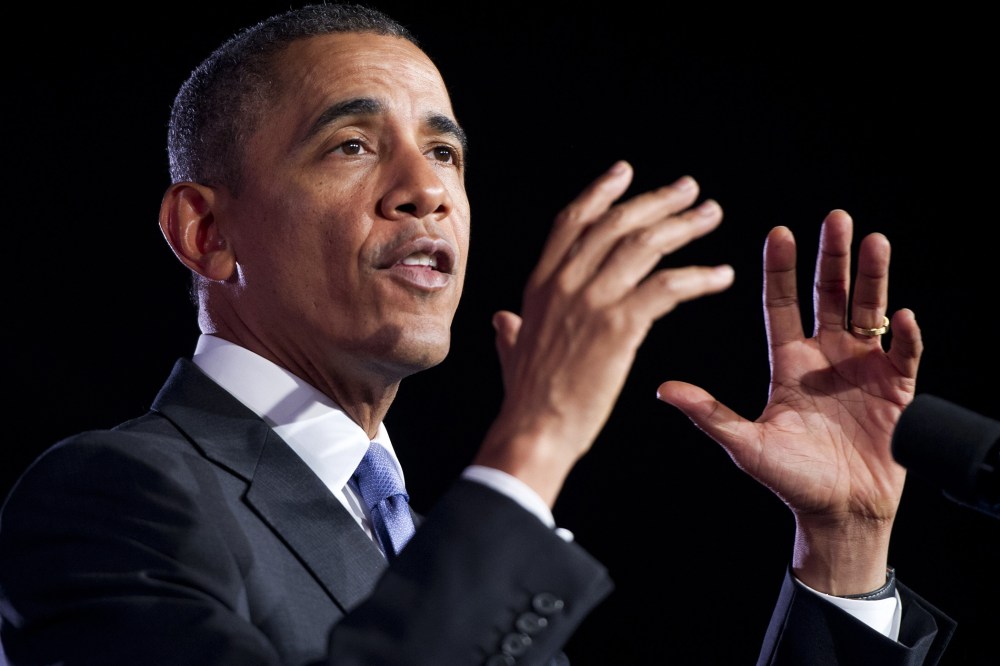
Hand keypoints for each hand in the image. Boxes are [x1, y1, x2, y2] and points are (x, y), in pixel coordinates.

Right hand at [474, 161, 734, 505]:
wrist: (535, 431)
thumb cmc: (527, 400)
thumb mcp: (513, 353)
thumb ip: (512, 331)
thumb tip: (503, 320)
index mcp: (541, 285)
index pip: (572, 223)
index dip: (600, 193)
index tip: (624, 172)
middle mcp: (565, 282)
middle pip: (616, 224)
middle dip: (656, 200)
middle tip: (689, 189)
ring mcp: (591, 300)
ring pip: (644, 245)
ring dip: (683, 225)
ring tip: (711, 214)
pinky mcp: (619, 325)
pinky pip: (668, 286)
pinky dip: (699, 277)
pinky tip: (722, 275)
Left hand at [657, 210, 922, 593]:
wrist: (838, 515)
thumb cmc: (790, 481)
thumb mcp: (745, 444)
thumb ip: (709, 413)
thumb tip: (662, 388)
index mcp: (788, 363)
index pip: (782, 304)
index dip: (780, 269)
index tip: (777, 232)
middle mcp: (825, 357)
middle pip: (829, 295)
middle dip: (832, 257)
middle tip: (835, 218)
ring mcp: (862, 369)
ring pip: (868, 311)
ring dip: (872, 278)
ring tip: (874, 241)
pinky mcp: (896, 391)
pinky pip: (904, 355)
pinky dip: (906, 336)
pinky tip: (903, 315)